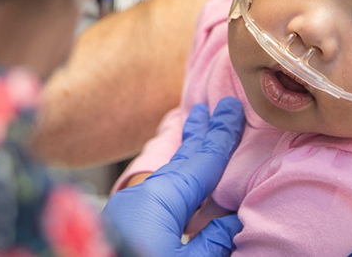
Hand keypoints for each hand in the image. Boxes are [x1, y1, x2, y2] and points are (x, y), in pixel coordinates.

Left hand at [102, 97, 245, 256]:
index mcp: (160, 200)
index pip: (200, 160)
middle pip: (179, 159)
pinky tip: (177, 181)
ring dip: (183, 155)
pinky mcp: (121, 226)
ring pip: (165, 175)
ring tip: (193, 131)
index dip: (220, 135)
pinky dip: (171, 178)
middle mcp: (141, 197)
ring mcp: (127, 211)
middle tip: (211, 108)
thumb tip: (231, 221)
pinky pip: (155, 192)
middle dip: (198, 134)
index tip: (229, 108)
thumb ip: (212, 243)